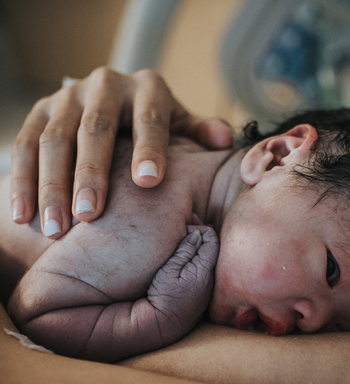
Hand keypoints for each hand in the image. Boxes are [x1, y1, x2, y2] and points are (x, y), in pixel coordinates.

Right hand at [10, 67, 232, 238]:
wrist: (116, 100)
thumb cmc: (158, 126)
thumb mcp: (183, 125)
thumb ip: (201, 134)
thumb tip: (223, 141)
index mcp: (147, 89)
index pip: (149, 119)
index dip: (149, 149)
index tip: (149, 182)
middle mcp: (104, 86)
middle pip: (94, 131)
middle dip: (91, 174)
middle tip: (90, 215)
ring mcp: (67, 97)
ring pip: (54, 140)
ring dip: (51, 185)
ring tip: (56, 228)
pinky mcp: (39, 111)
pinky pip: (23, 146)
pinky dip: (22, 182)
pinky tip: (23, 215)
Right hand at [145, 224, 219, 344]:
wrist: (160, 326)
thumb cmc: (161, 296)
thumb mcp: (169, 270)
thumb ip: (184, 251)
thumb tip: (197, 234)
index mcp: (205, 271)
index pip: (212, 241)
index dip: (201, 228)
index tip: (186, 224)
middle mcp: (213, 279)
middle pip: (215, 249)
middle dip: (203, 234)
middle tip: (189, 223)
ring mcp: (210, 287)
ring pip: (212, 259)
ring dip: (202, 246)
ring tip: (189, 235)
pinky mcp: (204, 293)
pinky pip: (207, 270)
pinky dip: (201, 258)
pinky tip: (190, 254)